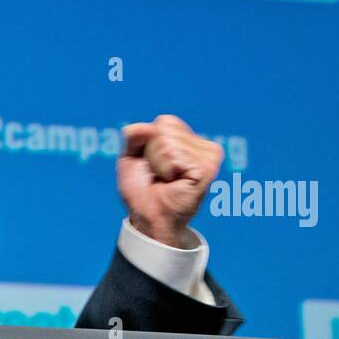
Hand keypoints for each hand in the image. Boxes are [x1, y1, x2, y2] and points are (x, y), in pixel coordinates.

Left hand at [117, 114, 223, 247]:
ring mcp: (209, 156)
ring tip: (165, 180)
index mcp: (190, 140)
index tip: (153, 166)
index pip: (164, 121)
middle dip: (151, 154)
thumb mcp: (129, 157)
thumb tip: (148, 127)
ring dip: (157, 164)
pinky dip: (165, 170)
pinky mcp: (207, 168)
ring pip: (167, 141)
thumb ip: (133, 135)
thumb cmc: (141, 190)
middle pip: (165, 129)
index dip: (148, 144)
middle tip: (158, 176)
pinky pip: (174, 155)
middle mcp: (203, 146)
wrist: (146, 217)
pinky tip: (173, 182)